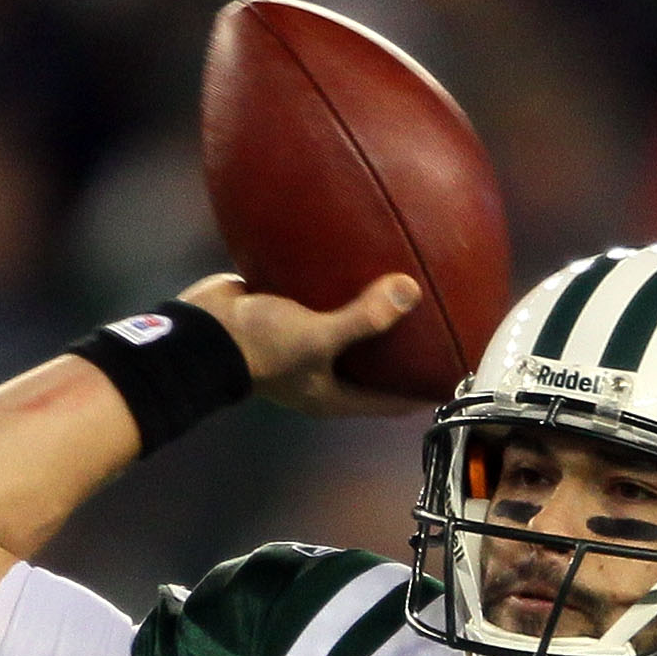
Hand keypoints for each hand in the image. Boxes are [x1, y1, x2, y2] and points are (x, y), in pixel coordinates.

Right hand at [177, 272, 432, 417]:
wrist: (199, 332)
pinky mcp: (285, 314)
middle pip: (374, 364)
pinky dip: (338, 283)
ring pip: (348, 327)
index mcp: (332, 394)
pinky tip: (358, 254)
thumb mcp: (317, 337)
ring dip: (371, 310)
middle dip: (404, 348)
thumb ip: (364, 318)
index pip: (391, 401)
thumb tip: (411, 291)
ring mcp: (302, 343)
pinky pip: (321, 298)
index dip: (424, 391)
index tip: (457, 372)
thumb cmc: (258, 348)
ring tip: (407, 281)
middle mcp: (321, 372)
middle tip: (442, 321)